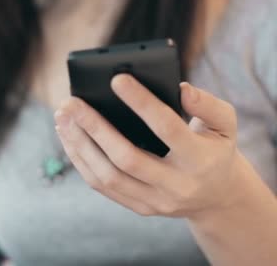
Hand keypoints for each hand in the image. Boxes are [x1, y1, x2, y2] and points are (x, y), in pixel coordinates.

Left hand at [55, 74, 250, 218]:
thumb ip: (208, 104)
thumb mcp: (225, 125)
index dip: (142, 103)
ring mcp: (155, 201)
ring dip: (79, 144)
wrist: (217, 197)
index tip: (117, 79)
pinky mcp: (139, 207)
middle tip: (71, 102)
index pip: (167, 128)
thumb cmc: (215, 149)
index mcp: (200, 160)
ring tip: (62, 116)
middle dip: (95, 127)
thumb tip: (181, 88)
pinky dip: (80, 159)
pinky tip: (68, 135)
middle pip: (127, 158)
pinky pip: (101, 185)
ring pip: (107, 176)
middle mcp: (177, 185)